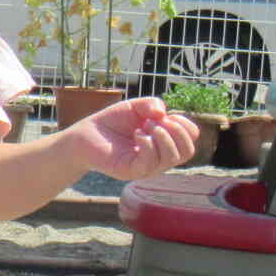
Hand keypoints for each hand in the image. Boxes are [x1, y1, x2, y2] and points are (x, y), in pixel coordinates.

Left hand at [68, 96, 198, 180]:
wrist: (85, 134)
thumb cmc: (112, 122)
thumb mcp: (135, 107)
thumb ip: (151, 104)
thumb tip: (163, 114)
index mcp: (165, 143)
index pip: (191, 139)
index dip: (185, 125)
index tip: (166, 115)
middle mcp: (160, 158)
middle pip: (187, 151)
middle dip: (177, 131)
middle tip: (154, 121)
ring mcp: (147, 167)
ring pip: (172, 158)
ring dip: (162, 136)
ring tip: (143, 127)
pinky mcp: (132, 171)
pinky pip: (151, 162)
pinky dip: (148, 144)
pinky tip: (137, 134)